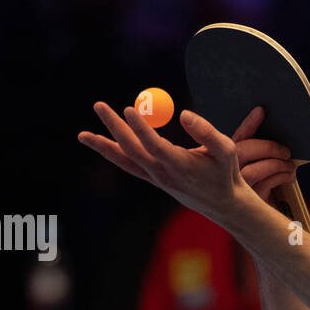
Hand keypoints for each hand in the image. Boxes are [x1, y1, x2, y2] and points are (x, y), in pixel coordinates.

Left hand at [77, 103, 296, 224]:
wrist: (224, 204)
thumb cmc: (227, 174)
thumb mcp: (227, 150)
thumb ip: (207, 131)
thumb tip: (183, 114)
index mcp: (180, 166)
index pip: (154, 146)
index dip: (140, 128)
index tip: (127, 108)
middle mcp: (163, 174)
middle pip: (132, 150)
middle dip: (113, 127)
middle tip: (99, 105)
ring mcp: (156, 178)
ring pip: (125, 161)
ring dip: (103, 147)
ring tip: (83, 136)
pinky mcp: (154, 179)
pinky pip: (129, 166)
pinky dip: (113, 154)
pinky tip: (100, 144)